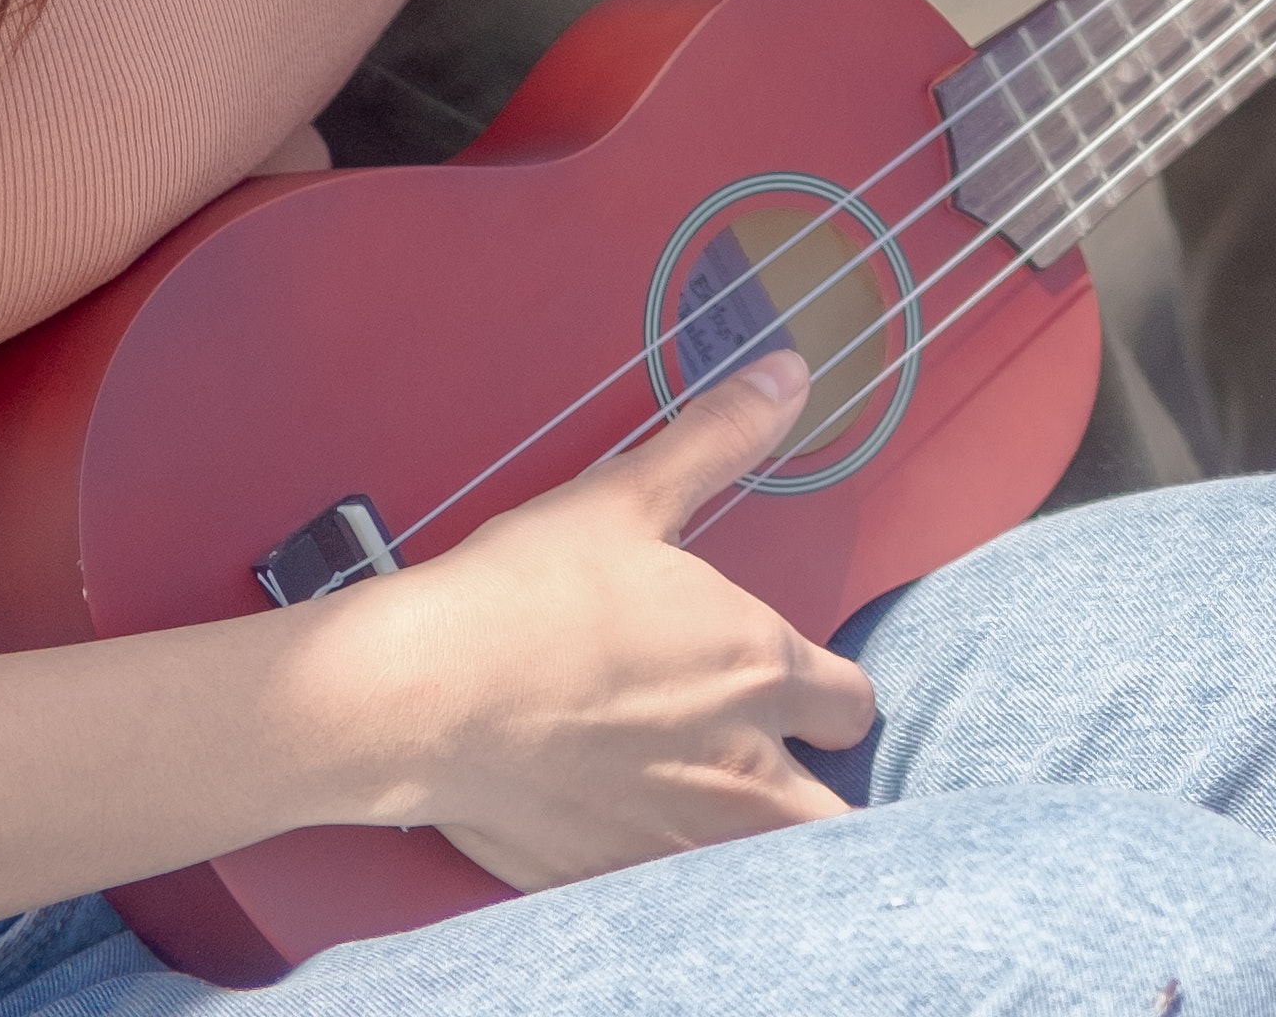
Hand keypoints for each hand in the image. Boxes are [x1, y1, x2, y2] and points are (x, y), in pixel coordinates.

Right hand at [323, 352, 874, 890]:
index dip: (831, 695)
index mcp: (758, 668)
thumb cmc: (523, 596)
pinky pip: (681, 899)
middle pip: (840, 813)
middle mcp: (741, 768)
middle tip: (777, 768)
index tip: (800, 693)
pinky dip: (678, 877)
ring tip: (720, 814)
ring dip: (765, 844)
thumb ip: (719, 439)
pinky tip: (638, 838)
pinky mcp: (616, 885)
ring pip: (773, 868)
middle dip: (820, 792)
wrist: (422, 695)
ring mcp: (681, 840)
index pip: (853, 703)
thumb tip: (788, 376)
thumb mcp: (628, 497)